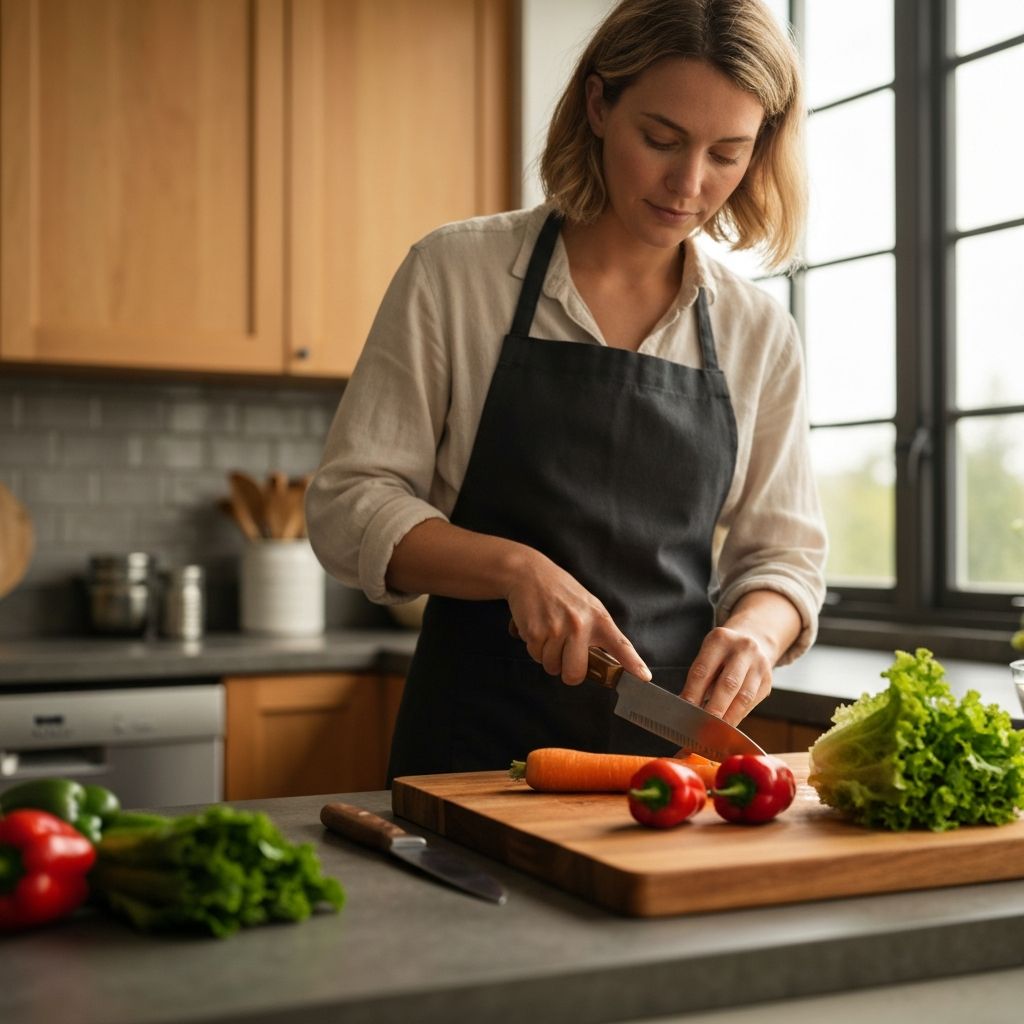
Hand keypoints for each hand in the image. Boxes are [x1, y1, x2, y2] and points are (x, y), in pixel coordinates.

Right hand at [506, 552, 649, 685]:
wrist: (529, 573)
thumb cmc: (559, 590)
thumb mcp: (587, 605)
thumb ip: (597, 631)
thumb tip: (603, 662)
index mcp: (598, 618)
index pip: (620, 645)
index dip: (633, 663)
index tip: (643, 676)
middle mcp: (580, 625)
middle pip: (575, 673)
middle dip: (568, 671)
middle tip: (564, 655)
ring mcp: (557, 629)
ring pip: (552, 667)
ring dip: (548, 657)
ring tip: (548, 634)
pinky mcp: (536, 632)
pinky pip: (535, 656)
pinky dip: (534, 648)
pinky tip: (537, 629)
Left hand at [680, 627, 772, 726]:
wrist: (753, 641)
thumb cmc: (721, 654)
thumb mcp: (707, 655)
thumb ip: (699, 678)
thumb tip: (685, 705)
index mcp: (720, 639)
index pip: (703, 670)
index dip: (693, 693)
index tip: (685, 710)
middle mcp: (743, 649)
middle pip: (728, 684)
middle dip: (714, 709)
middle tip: (701, 727)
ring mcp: (759, 664)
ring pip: (744, 697)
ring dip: (728, 717)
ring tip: (715, 732)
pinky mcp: (768, 680)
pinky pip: (752, 703)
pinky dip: (737, 716)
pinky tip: (727, 726)